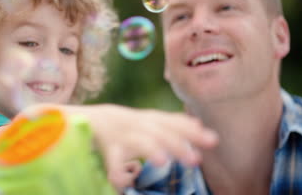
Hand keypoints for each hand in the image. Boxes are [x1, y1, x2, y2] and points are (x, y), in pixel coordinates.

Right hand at [67, 104, 217, 190]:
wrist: (88, 118)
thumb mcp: (147, 120)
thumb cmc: (124, 123)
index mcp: (148, 119)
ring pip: (138, 141)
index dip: (192, 132)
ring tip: (163, 162)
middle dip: (177, 144)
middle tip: (196, 160)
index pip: (173, 124)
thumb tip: (198, 123)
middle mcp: (137, 124)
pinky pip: (112, 162)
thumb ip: (171, 122)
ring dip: (150, 149)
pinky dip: (117, 173)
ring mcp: (121, 135)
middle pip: (159, 133)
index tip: (213, 141)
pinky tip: (123, 183)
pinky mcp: (107, 149)